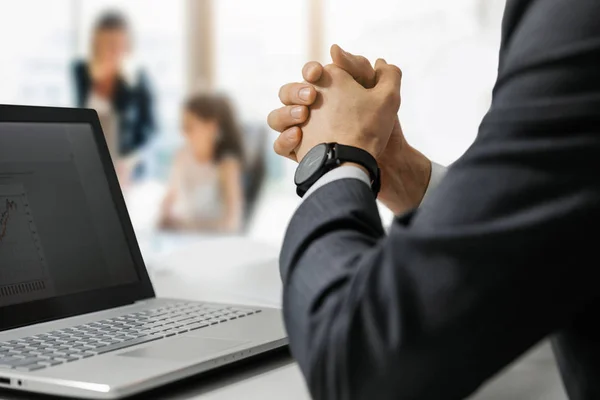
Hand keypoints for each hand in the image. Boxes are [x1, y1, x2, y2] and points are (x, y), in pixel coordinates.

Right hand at [268, 45, 431, 212]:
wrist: (380, 165)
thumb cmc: (380, 128)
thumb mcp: (383, 94)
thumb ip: (363, 68)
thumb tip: (335, 50)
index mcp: (329, 93)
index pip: (310, 75)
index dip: (310, 71)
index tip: (318, 73)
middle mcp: (312, 110)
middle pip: (287, 93)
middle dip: (294, 91)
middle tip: (311, 98)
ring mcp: (303, 132)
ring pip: (276, 117)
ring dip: (285, 114)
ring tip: (302, 118)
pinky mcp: (300, 153)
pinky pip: (279, 145)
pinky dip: (284, 140)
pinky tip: (298, 137)